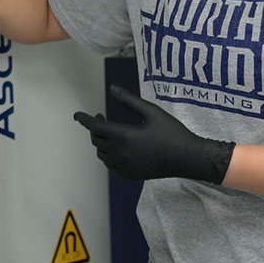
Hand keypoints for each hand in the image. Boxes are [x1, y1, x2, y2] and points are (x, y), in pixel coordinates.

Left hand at [73, 84, 234, 183]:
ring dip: (100, 141)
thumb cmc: (172, 133)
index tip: (77, 115)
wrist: (186, 158)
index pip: (95, 127)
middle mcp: (121, 153)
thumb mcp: (151, 111)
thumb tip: (112, 88)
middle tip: (101, 116)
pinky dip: (108, 155)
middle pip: (96, 140)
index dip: (84, 119)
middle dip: (94, 127)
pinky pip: (110, 165)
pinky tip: (116, 148)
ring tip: (109, 131)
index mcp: (124, 136)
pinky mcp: (130, 174)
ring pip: (101, 153)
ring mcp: (125, 166)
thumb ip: (129, 100)